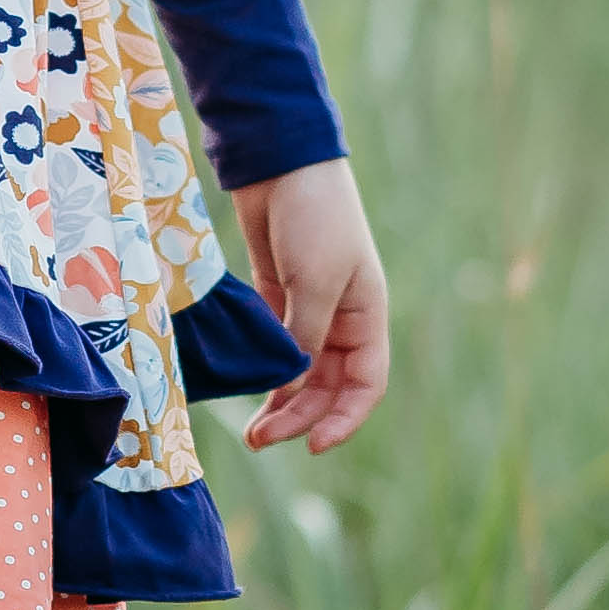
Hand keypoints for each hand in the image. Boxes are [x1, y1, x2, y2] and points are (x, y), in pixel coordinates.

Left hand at [230, 158, 388, 454]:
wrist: (280, 163)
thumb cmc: (313, 218)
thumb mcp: (315, 281)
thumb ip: (304, 336)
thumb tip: (290, 386)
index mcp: (366, 316)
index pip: (365, 384)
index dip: (344, 419)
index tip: (314, 446)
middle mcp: (340, 319)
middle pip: (325, 386)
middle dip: (299, 416)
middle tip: (260, 439)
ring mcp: (306, 308)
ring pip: (297, 371)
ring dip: (278, 401)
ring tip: (251, 431)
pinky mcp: (273, 294)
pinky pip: (272, 346)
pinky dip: (262, 369)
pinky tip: (242, 386)